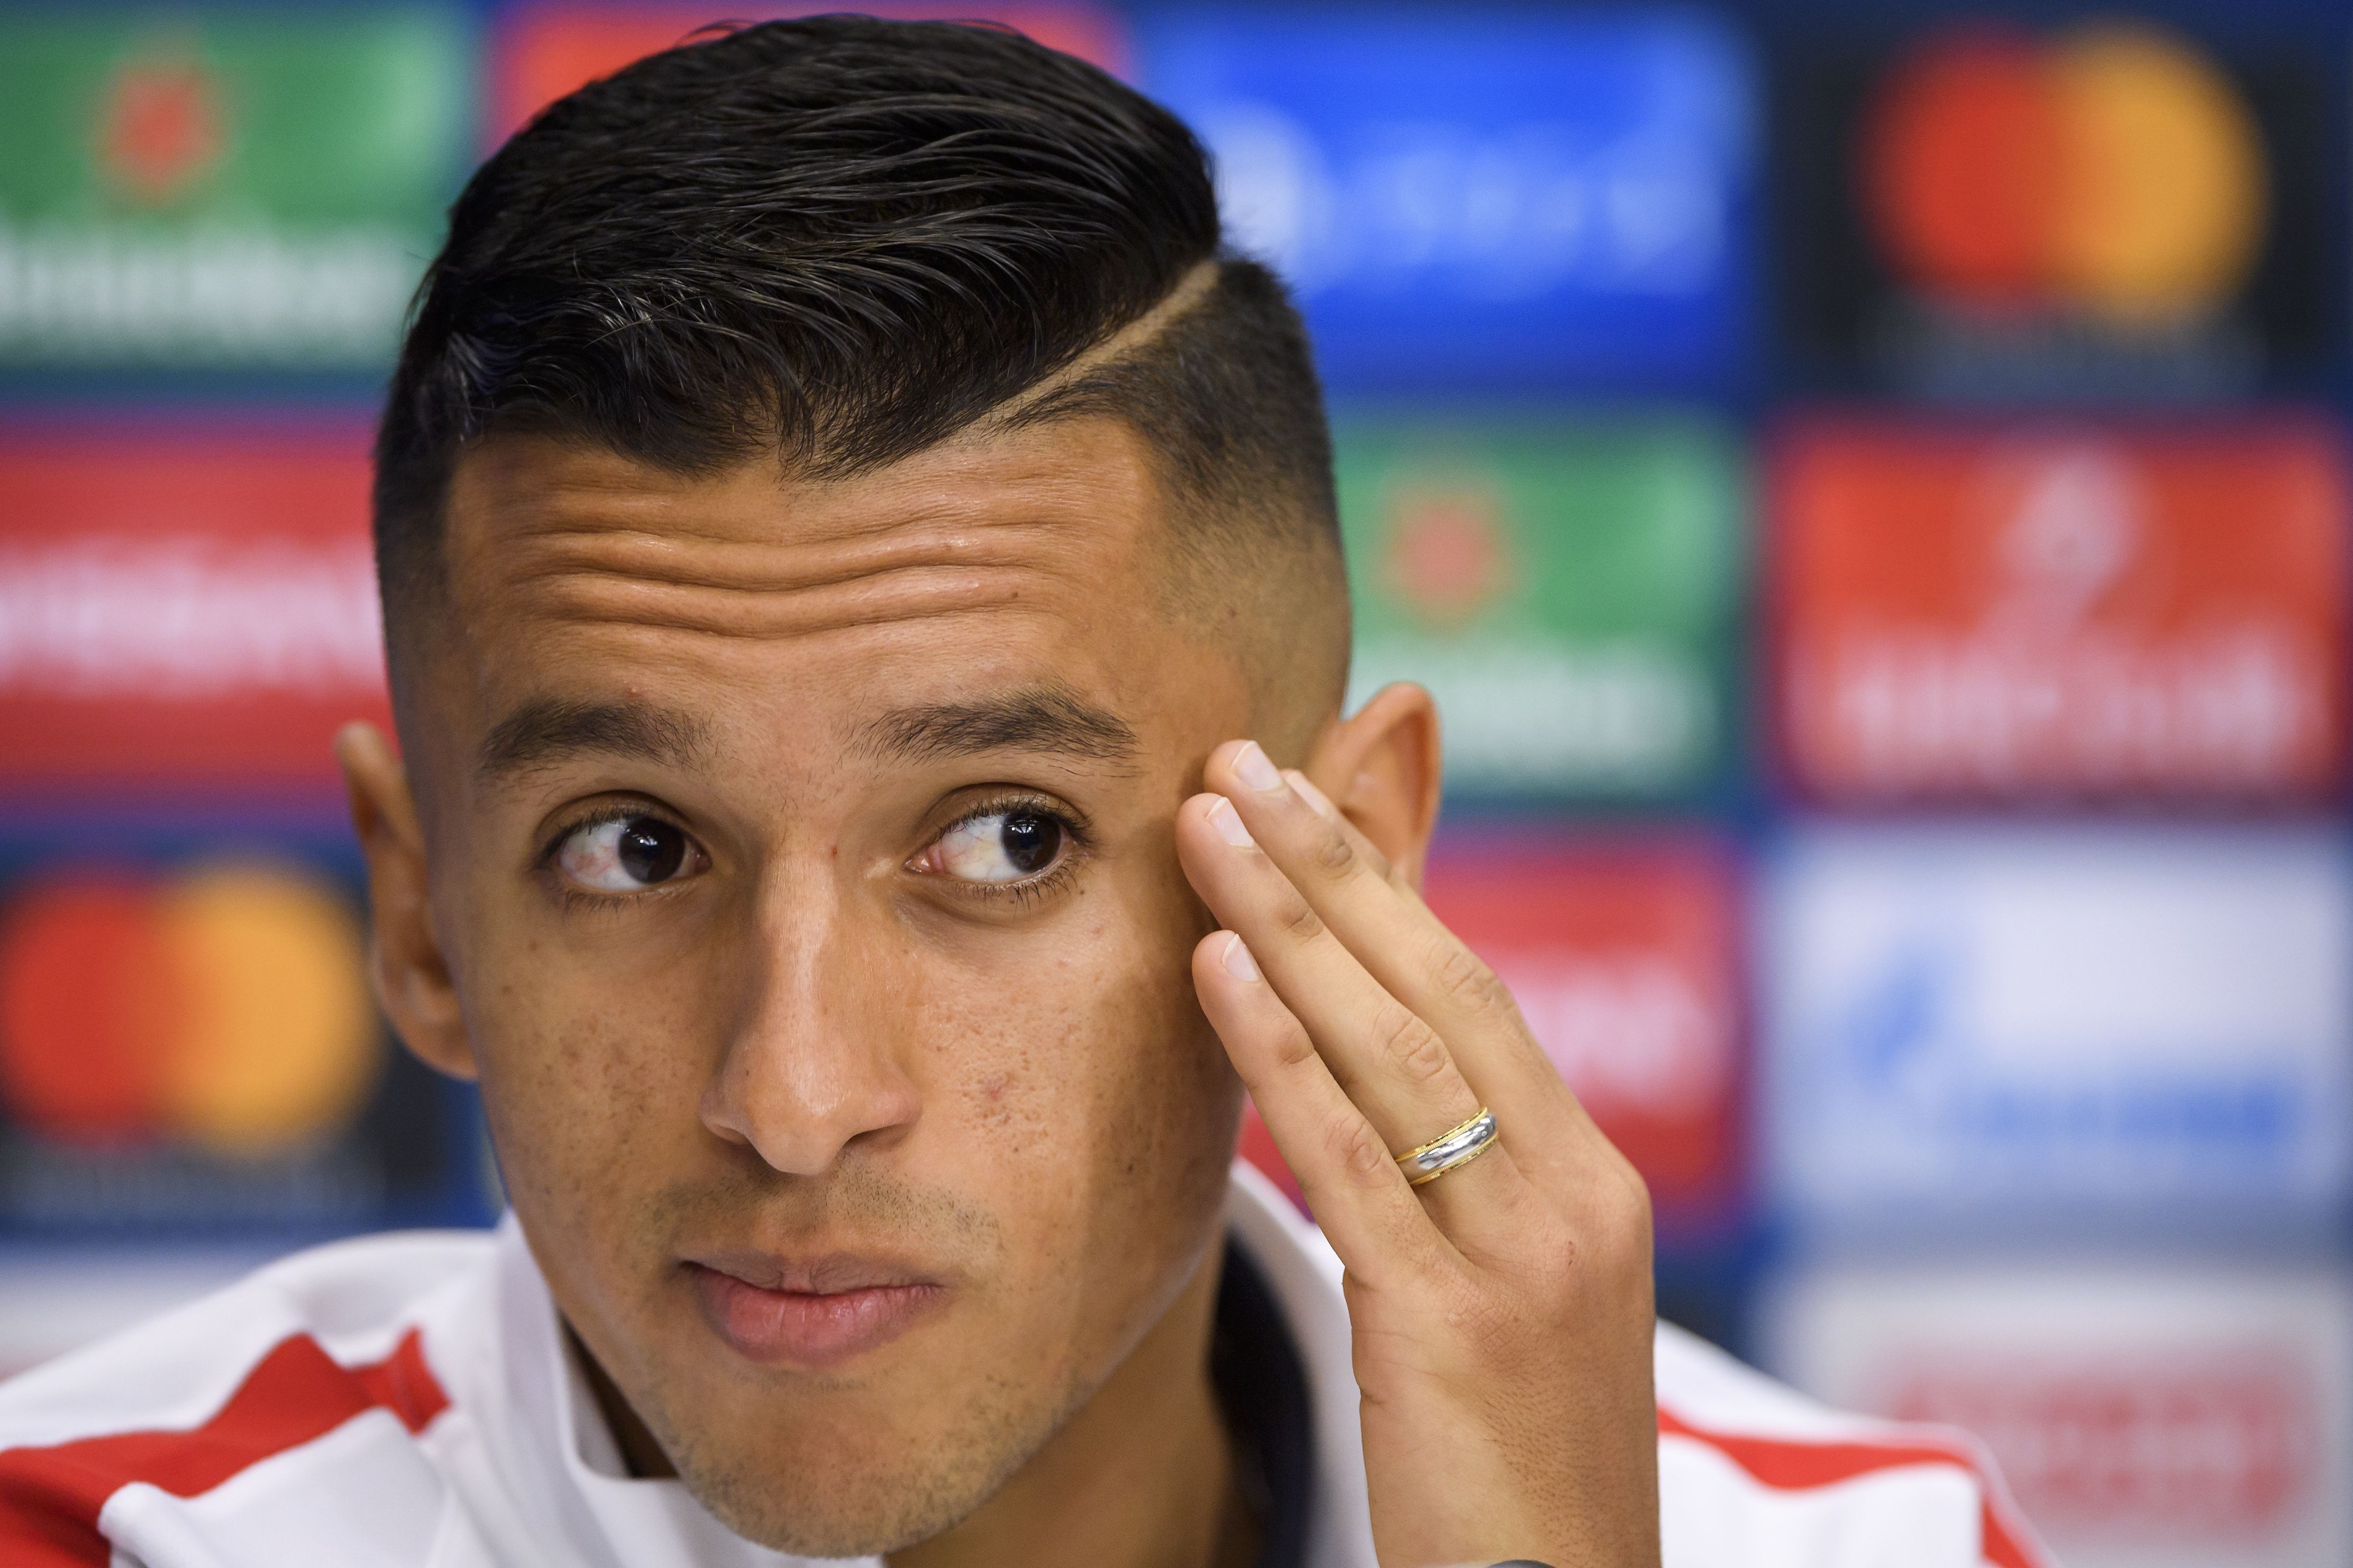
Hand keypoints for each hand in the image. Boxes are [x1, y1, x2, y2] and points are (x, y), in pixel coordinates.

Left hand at [1177, 741, 1660, 1567]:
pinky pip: (1351, 1158)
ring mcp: (1522, 1257)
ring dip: (1292, 922)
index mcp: (1592, 1184)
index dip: (1384, 886)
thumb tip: (1374, 1076)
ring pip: (1396, 1050)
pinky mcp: (1451, 1326)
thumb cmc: (1513, 1468)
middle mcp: (1574, 1197)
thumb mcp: (1503, 1298)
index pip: (1475, 996)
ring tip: (1207, 823)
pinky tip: (1214, 969)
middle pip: (1443, 989)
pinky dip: (1279, 1052)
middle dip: (1336, 864)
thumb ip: (1449, 1176)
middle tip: (1240, 760)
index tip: (1299, 791)